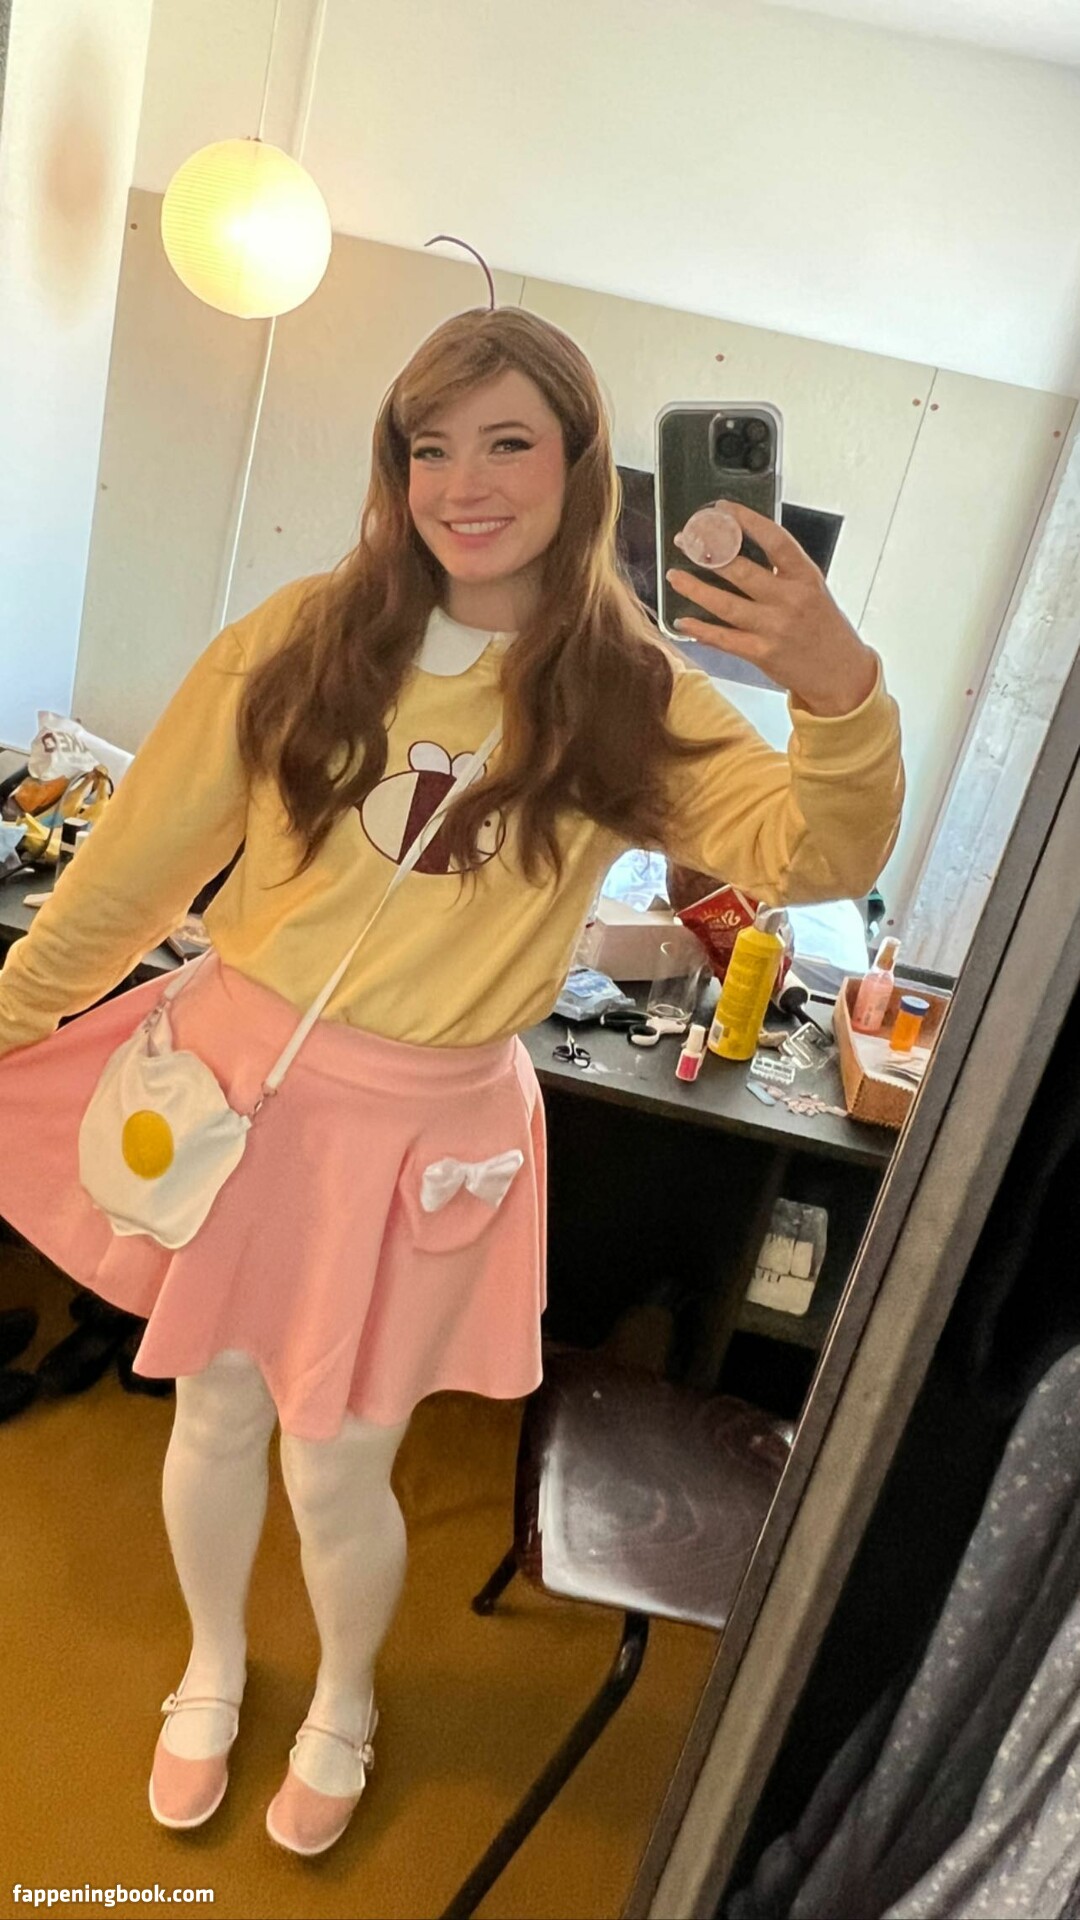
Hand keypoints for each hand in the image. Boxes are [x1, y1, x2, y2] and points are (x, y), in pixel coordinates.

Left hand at [666, 502, 877, 717]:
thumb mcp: (812, 589)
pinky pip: (724, 638)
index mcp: (805, 576)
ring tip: (674, 575)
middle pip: (741, 570)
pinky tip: (682, 619)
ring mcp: (775, 628)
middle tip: (685, 542)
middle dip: (708, 554)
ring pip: (725, 604)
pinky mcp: (762, 653)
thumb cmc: (823, 627)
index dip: (746, 521)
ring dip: (695, 589)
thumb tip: (738, 547)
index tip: (723, 509)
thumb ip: (782, 570)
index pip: (774, 539)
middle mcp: (791, 600)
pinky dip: (700, 628)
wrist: (840, 673)